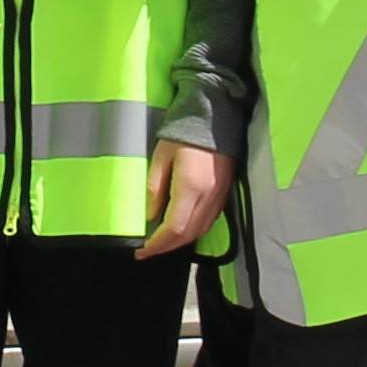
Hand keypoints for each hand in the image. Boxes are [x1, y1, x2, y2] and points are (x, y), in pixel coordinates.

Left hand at [137, 137, 230, 259]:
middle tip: (147, 250)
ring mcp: (219, 196)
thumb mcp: (161, 155)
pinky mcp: (225, 193)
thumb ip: (155, 187)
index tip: (141, 251)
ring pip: (199, 231)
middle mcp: (208, 196)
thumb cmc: (184, 131)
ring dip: (180, 241)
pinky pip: (208, 221)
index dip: (157, 244)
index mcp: (190, 187)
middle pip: (187, 235)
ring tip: (161, 242)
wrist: (217, 115)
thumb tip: (149, 215)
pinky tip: (180, 227)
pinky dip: (193, 230)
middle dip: (166, 247)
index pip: (173, 228)